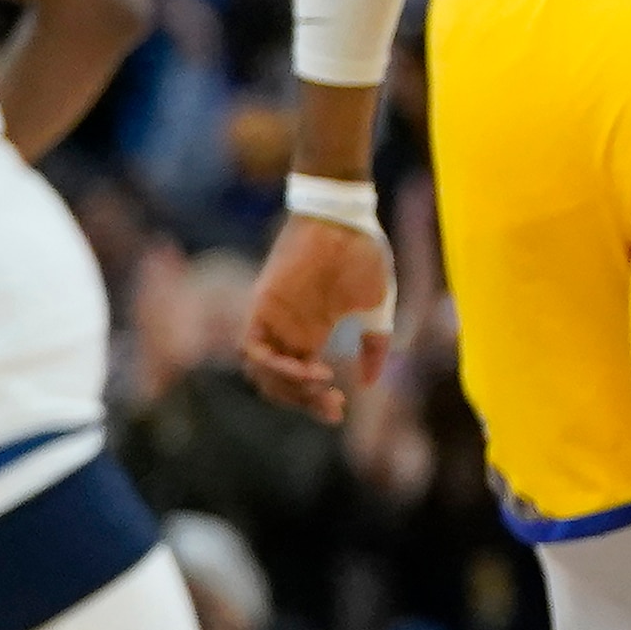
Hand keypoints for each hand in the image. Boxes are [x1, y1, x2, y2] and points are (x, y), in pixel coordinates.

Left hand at [239, 208, 397, 421]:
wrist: (342, 217)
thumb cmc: (363, 255)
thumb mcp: (378, 308)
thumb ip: (375, 345)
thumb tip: (368, 383)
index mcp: (310, 331)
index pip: (301, 379)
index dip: (315, 401)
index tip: (338, 412)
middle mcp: (287, 330)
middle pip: (280, 384)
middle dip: (304, 402)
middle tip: (332, 408)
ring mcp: (272, 319)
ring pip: (261, 373)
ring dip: (288, 389)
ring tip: (321, 387)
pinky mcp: (262, 306)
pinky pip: (252, 349)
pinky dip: (273, 367)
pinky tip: (306, 370)